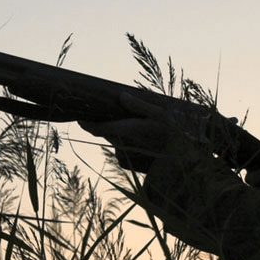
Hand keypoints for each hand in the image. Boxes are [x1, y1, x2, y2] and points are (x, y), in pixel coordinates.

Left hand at [77, 94, 206, 171]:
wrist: (180, 161)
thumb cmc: (171, 134)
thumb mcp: (158, 113)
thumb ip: (138, 105)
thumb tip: (121, 96)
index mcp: (125, 131)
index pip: (96, 128)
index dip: (85, 123)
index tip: (79, 116)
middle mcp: (121, 145)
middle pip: (106, 132)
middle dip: (107, 123)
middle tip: (117, 114)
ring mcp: (124, 156)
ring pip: (115, 140)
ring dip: (120, 133)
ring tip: (138, 128)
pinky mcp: (128, 164)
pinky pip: (121, 149)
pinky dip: (127, 144)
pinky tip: (142, 141)